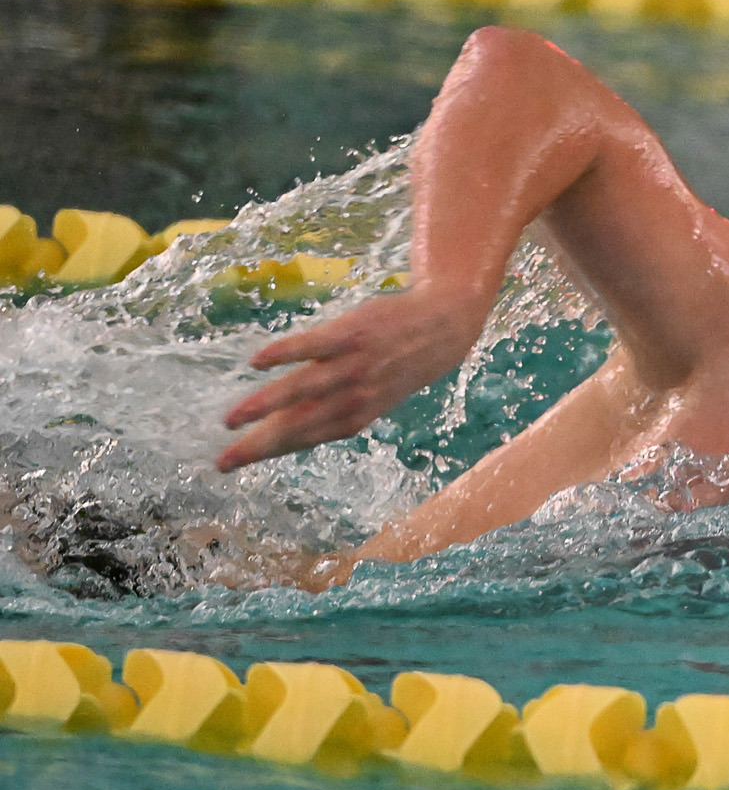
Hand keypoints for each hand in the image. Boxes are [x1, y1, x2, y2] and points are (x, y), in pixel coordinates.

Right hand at [219, 285, 487, 471]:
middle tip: (222, 461)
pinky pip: (314, 345)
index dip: (267, 452)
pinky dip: (286, 354)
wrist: (444, 325)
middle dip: (259, 445)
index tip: (230, 464)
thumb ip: (337, 411)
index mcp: (357, 415)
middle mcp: (354, 396)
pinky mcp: (352, 333)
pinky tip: (256, 362)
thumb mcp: (374, 394)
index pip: (304, 439)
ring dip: (265, 405)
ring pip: (302, 390)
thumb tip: (293, 427)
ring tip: (231, 420)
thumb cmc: (401, 362)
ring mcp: (353, 365)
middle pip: (299, 424)